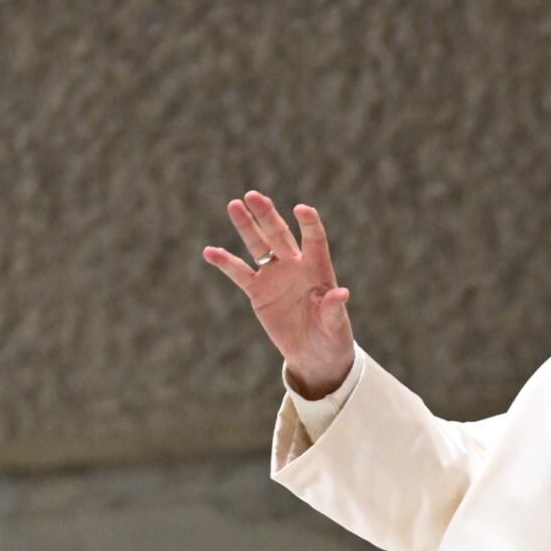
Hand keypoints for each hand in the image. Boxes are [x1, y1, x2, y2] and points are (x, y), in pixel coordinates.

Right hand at [204, 191, 356, 400]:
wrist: (314, 355)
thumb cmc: (332, 338)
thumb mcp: (336, 327)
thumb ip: (334, 309)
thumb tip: (341, 293)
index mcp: (318, 269)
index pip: (314, 240)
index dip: (309, 224)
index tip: (301, 209)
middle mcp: (295, 266)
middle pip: (280, 235)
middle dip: (267, 216)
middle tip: (253, 195)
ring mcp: (275, 276)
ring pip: (259, 246)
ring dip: (246, 226)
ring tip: (234, 205)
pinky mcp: (258, 291)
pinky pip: (239, 273)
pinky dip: (225, 263)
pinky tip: (210, 252)